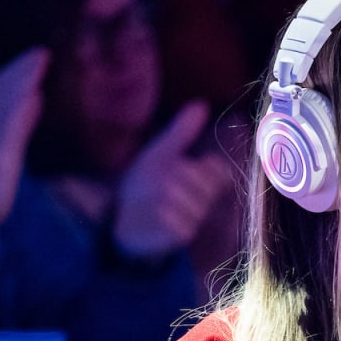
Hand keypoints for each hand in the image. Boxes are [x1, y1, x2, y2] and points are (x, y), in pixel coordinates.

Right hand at [0, 48, 48, 223]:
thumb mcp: (7, 144)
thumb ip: (21, 121)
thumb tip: (36, 96)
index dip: (17, 70)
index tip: (37, 55)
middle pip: (0, 90)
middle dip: (20, 70)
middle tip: (41, 52)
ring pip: (2, 104)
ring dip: (20, 82)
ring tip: (37, 64)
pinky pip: (6, 130)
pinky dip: (19, 111)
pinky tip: (33, 96)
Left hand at [113, 101, 235, 258]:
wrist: (121, 214)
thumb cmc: (144, 183)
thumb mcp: (161, 153)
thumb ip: (181, 132)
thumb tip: (201, 103)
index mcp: (202, 178)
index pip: (219, 170)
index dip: (206, 165)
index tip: (191, 162)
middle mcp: (202, 199)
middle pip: (204, 182)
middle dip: (181, 175)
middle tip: (166, 178)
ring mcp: (194, 218)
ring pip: (192, 201)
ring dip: (171, 193)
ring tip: (158, 195)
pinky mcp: (181, 236)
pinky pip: (182, 222)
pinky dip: (167, 213)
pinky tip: (157, 210)